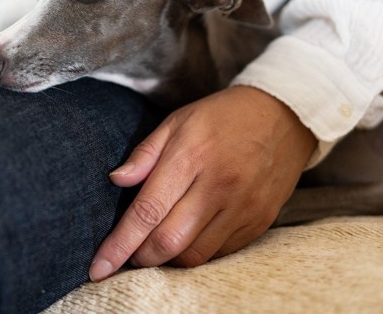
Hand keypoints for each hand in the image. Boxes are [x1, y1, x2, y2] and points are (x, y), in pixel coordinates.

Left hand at [89, 86, 315, 281]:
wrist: (285, 116)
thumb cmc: (222, 117)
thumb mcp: (177, 121)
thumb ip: (145, 153)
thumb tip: (116, 181)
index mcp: (191, 157)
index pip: (147, 211)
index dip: (119, 244)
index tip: (98, 267)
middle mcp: (218, 186)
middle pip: (168, 242)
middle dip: (139, 257)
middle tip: (127, 254)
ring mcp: (243, 207)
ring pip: (194, 255)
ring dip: (167, 260)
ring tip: (155, 246)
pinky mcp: (260, 221)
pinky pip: (219, 253)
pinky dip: (195, 254)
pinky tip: (185, 239)